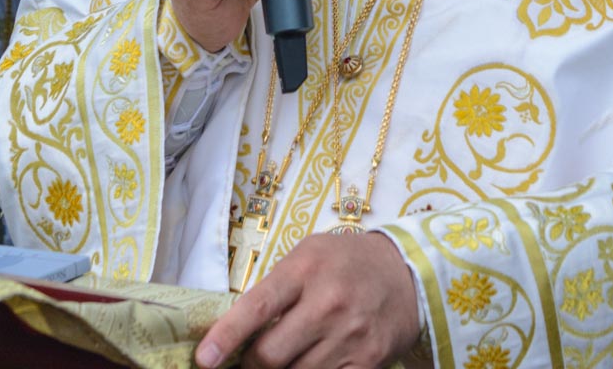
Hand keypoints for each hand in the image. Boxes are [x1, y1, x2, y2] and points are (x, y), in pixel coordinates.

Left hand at [197, 232, 419, 368]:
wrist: (407, 275)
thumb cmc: (345, 262)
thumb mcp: (308, 255)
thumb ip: (275, 288)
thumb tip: (233, 330)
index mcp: (306, 270)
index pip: (257, 307)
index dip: (226, 336)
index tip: (204, 359)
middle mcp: (327, 304)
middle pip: (271, 356)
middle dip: (251, 366)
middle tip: (248, 362)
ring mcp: (350, 337)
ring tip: (284, 359)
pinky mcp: (368, 363)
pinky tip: (310, 364)